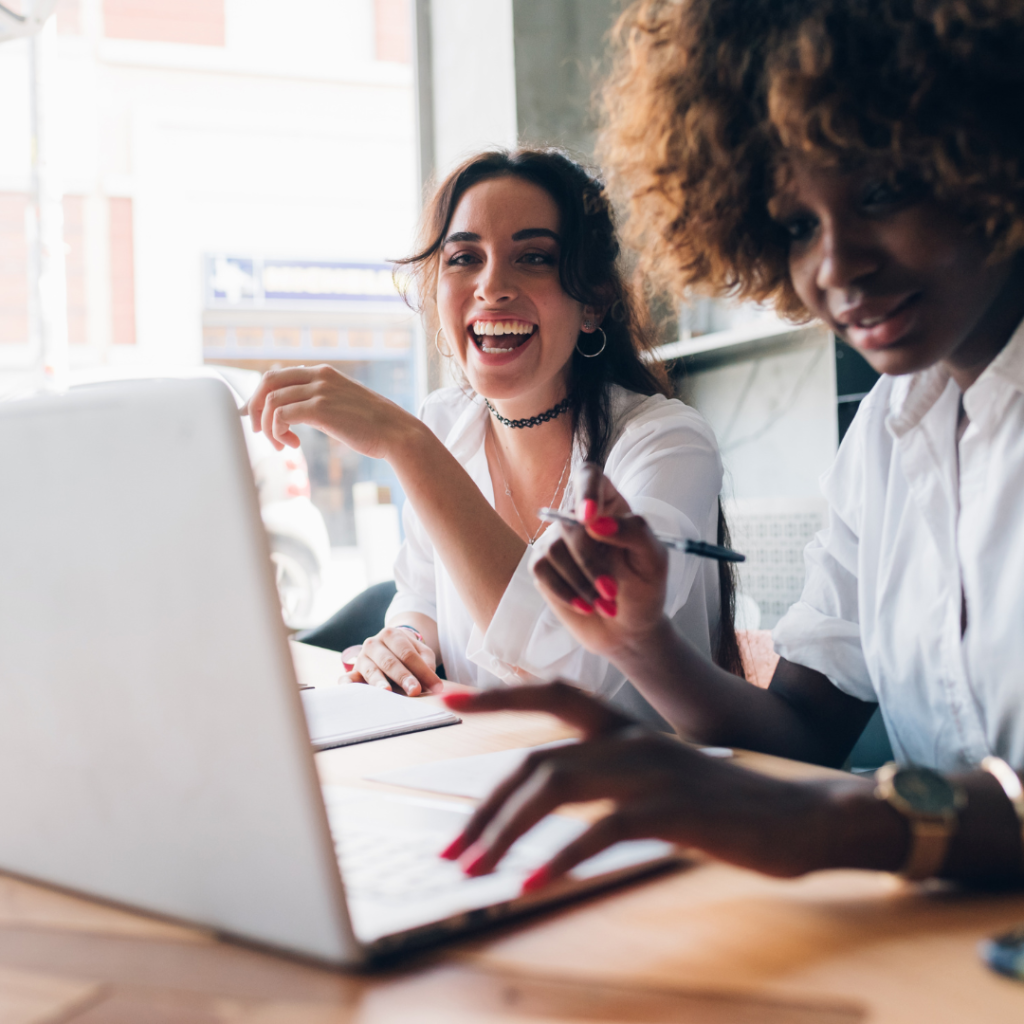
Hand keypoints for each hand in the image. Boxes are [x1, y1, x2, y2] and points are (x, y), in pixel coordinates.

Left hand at [247, 364, 411, 456]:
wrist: (397, 434)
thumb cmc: (374, 426)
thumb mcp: (342, 405)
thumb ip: (319, 401)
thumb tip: (295, 413)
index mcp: (323, 373)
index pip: (278, 374)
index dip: (261, 396)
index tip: (262, 418)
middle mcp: (319, 376)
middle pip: (267, 381)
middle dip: (254, 407)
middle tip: (258, 430)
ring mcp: (319, 391)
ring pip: (271, 401)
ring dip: (268, 426)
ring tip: (279, 445)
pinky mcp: (320, 409)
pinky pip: (281, 416)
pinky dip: (278, 432)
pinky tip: (291, 445)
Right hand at [344, 626, 443, 695]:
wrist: (388, 648)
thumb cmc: (408, 654)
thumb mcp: (422, 653)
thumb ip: (427, 664)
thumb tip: (431, 681)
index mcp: (391, 634)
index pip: (408, 654)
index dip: (423, 670)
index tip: (435, 686)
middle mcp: (373, 643)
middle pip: (390, 661)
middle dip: (403, 677)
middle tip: (415, 690)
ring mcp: (361, 657)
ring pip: (372, 670)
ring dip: (380, 682)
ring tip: (387, 691)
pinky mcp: (354, 672)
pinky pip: (348, 678)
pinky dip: (347, 683)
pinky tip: (347, 689)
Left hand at [439, 683, 832, 888]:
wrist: (806, 817)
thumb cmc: (727, 805)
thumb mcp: (663, 781)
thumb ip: (612, 782)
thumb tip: (550, 805)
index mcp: (626, 730)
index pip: (553, 696)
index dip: (498, 696)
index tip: (447, 701)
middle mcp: (631, 740)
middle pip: (537, 761)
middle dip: (487, 808)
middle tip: (454, 849)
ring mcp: (653, 771)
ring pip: (556, 787)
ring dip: (506, 832)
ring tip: (475, 870)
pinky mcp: (674, 809)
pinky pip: (601, 831)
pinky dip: (560, 859)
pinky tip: (533, 885)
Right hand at [532, 464, 669, 659]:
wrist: (627, 629)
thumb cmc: (645, 588)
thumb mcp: (654, 560)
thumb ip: (634, 532)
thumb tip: (595, 522)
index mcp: (610, 504)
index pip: (589, 475)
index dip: (585, 490)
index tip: (589, 518)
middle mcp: (579, 518)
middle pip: (569, 522)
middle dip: (590, 561)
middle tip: (611, 590)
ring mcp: (557, 540)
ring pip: (553, 549)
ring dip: (582, 582)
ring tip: (605, 603)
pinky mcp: (543, 565)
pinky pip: (541, 570)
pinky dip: (565, 592)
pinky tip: (585, 606)